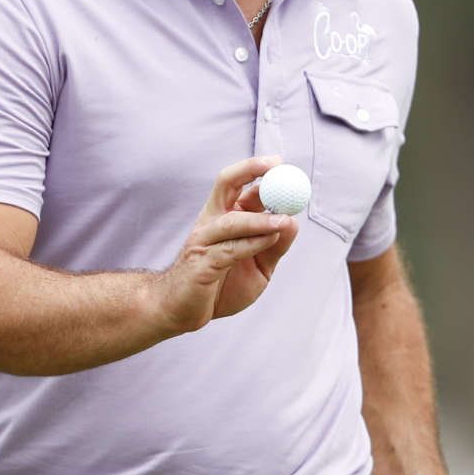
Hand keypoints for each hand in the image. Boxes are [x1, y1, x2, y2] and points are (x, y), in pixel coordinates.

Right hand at [151, 156, 298, 333]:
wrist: (180, 311)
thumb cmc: (219, 286)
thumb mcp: (258, 266)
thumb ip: (275, 245)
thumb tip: (293, 221)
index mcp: (223, 217)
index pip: (239, 184)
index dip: (258, 171)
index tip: (281, 163)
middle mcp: (211, 222)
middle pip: (226, 184)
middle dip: (250, 170)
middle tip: (276, 168)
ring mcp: (203, 241)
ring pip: (232, 221)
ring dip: (259, 219)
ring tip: (284, 219)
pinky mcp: (201, 264)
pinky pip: (229, 250)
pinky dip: (252, 243)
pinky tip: (271, 239)